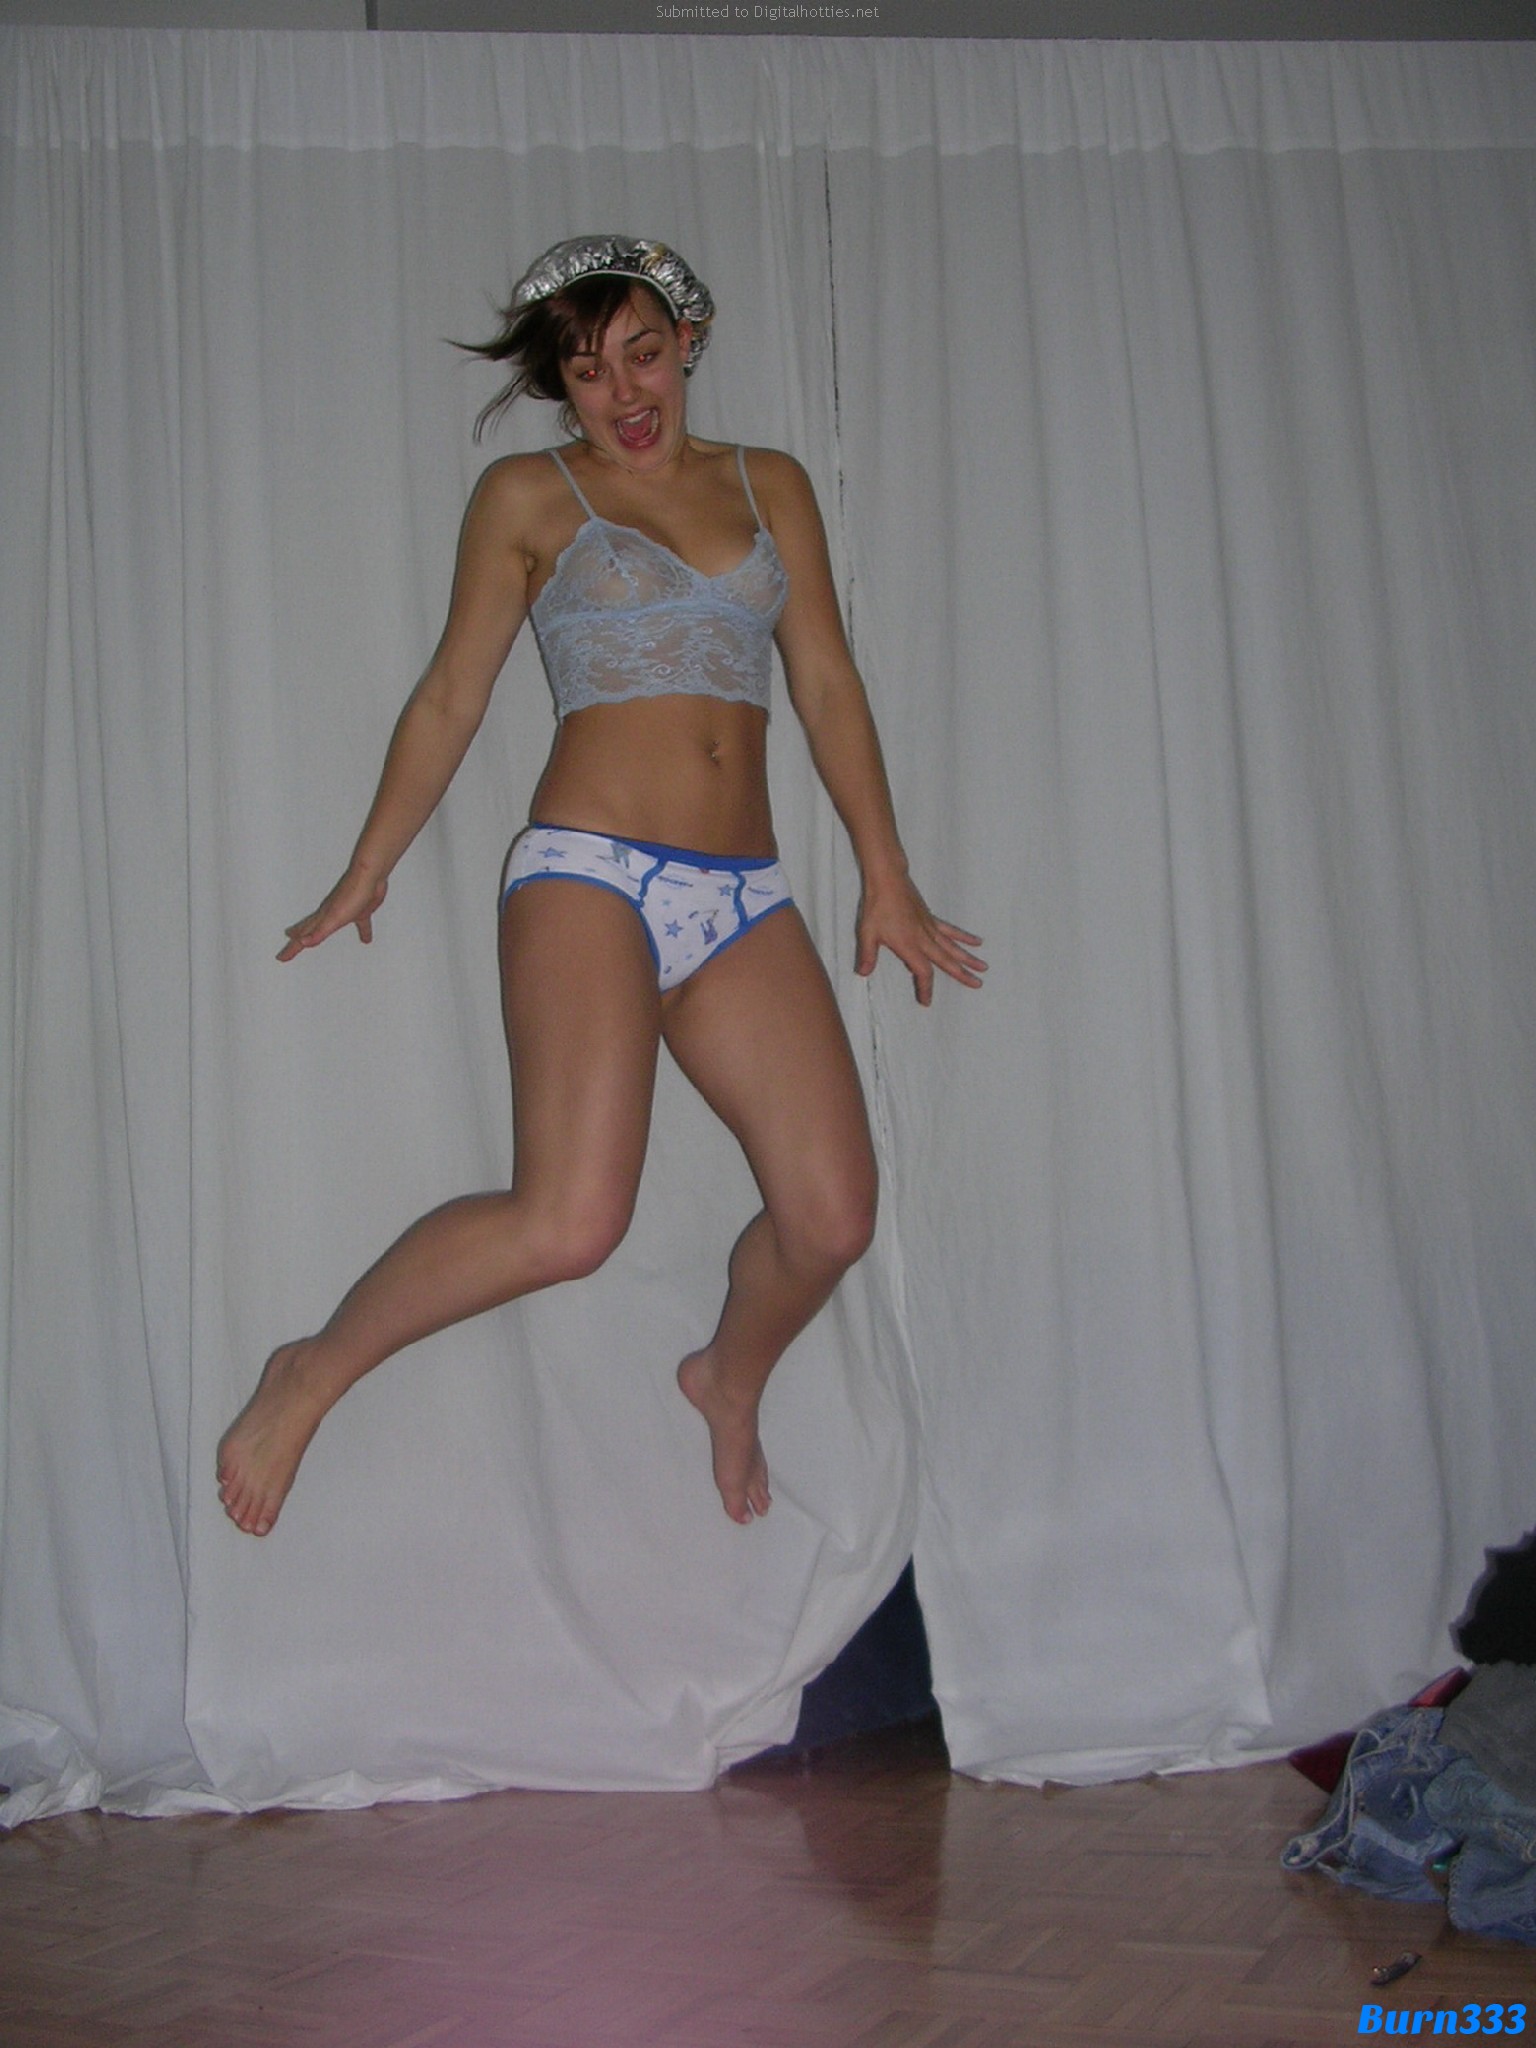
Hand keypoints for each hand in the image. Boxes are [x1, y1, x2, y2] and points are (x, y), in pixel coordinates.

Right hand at [277, 866, 387, 960]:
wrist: (371, 876)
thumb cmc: (353, 894)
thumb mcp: (334, 918)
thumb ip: (319, 932)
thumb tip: (303, 943)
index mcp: (323, 918)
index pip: (302, 937)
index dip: (292, 949)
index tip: (282, 958)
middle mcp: (330, 914)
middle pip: (309, 930)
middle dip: (298, 941)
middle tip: (289, 949)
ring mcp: (344, 912)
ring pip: (328, 926)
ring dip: (319, 935)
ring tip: (313, 941)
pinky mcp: (360, 910)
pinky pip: (359, 924)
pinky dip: (362, 932)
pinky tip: (366, 938)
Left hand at [855, 874, 986, 1006]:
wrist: (888, 880)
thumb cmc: (877, 906)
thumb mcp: (867, 933)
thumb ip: (867, 955)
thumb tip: (863, 973)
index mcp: (909, 945)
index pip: (922, 972)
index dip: (926, 987)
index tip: (927, 1001)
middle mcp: (924, 939)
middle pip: (947, 961)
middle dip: (961, 974)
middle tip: (977, 984)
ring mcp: (930, 928)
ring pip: (953, 946)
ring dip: (968, 958)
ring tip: (983, 967)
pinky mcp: (931, 918)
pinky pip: (950, 930)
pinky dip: (964, 937)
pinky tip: (977, 942)